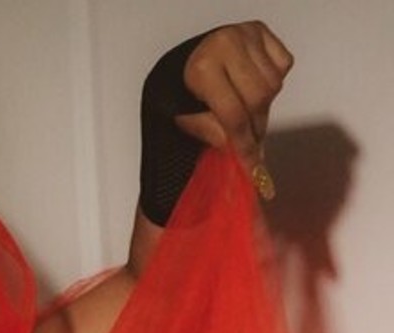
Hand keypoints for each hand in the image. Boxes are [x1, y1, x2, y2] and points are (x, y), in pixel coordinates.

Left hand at [181, 22, 292, 165]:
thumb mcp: (187, 117)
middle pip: (259, 99)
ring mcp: (246, 34)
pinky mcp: (260, 30)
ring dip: (265, 105)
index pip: (233, 114)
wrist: (189, 58)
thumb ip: (211, 133)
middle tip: (254, 142)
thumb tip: (238, 150)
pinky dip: (275, 78)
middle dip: (257, 127)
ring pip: (273, 83)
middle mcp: (226, 46)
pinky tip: (256, 83)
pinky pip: (283, 63)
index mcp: (204, 69)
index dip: (245, 144)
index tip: (253, 165)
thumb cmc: (187, 88)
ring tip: (250, 111)